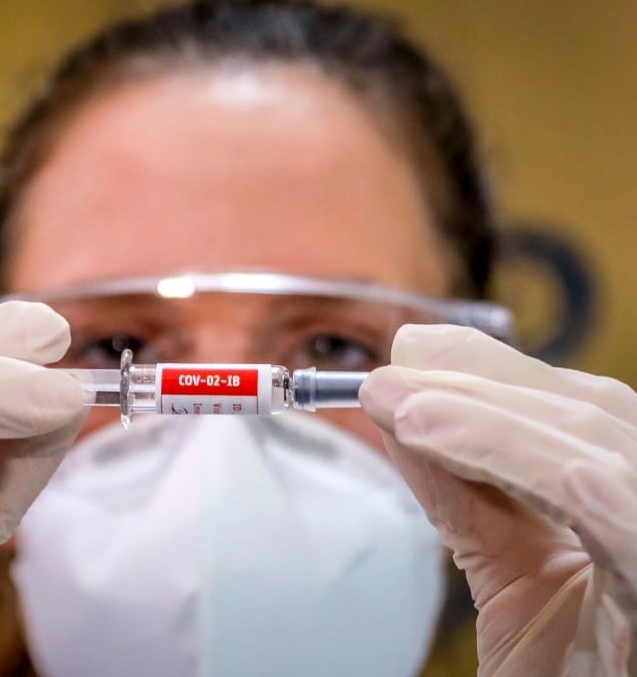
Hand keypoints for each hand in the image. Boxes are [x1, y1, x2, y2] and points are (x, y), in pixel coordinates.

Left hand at [360, 324, 636, 675]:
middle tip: (387, 380)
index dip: (496, 372)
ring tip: (404, 414)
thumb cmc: (565, 668)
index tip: (410, 353)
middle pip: (594, 417)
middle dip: (482, 387)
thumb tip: (399, 410)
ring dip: (490, 427)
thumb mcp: (506, 568)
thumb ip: (463, 490)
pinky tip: (511, 462)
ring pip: (599, 455)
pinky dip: (571, 486)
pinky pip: (627, 529)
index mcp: (631, 497)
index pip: (579, 411)